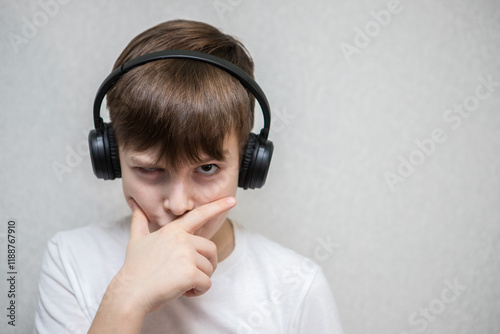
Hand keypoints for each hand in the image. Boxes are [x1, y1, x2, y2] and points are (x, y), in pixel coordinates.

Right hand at [108, 196, 236, 315]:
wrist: (130, 293)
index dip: (217, 206)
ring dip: (199, 279)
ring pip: (209, 268)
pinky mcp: (190, 274)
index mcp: (174, 230)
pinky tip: (183, 292)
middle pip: (211, 250)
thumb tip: (135, 205)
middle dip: (205, 264)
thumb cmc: (134, 269)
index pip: (200, 215)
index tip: (232, 200)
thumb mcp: (136, 240)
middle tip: (189, 275)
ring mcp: (187, 256)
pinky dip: (198, 291)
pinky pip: (207, 284)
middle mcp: (182, 239)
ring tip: (180, 283)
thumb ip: (139, 221)